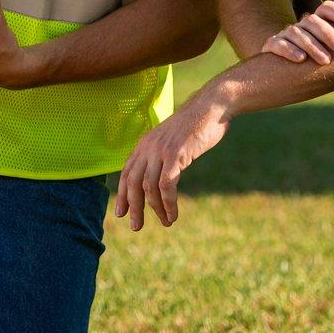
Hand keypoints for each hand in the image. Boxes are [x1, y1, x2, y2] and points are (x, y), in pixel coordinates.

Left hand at [113, 92, 231, 230]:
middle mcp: (148, 147)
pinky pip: (166, 185)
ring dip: (155, 209)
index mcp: (145, 144)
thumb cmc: (197, 124)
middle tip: (136, 226)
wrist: (212, 106)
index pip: (126, 173)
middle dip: (133, 207)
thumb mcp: (173, 139)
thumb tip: (161, 174)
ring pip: (149, 187)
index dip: (122, 194)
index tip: (121, 213)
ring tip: (165, 222)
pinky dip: (168, 203)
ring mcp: (161, 150)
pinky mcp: (176, 154)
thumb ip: (163, 154)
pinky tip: (173, 214)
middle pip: (133, 182)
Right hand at [262, 0, 333, 64]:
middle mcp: (301, 25)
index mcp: (317, 22)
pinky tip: (300, 60)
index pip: (326, 7)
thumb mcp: (333, 56)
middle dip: (330, 34)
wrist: (277, 75)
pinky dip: (289, 50)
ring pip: (297, 32)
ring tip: (325, 60)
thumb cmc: (315, 64)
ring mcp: (284, 35)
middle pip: (314, 20)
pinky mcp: (270, 46)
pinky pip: (278, 44)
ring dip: (313, 45)